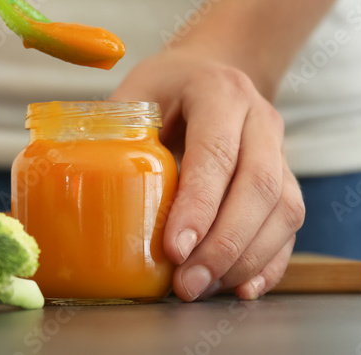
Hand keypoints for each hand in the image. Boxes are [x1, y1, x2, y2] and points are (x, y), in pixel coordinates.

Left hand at [110, 48, 303, 301]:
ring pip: (283, 210)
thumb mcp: (136, 91)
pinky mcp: (288, 180)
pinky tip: (240, 288)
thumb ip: (113, 129)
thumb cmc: (167, 88)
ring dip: (245, 259)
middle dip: (224, 244)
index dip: (200, 203)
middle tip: (187, 283)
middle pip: (259, 186)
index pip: (217, 151)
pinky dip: (269, 263)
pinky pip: (290, 227)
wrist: (213, 72)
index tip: (175, 248)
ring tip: (202, 289)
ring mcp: (281, 150)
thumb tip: (70, 181)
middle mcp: (260, 119)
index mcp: (219, 91)